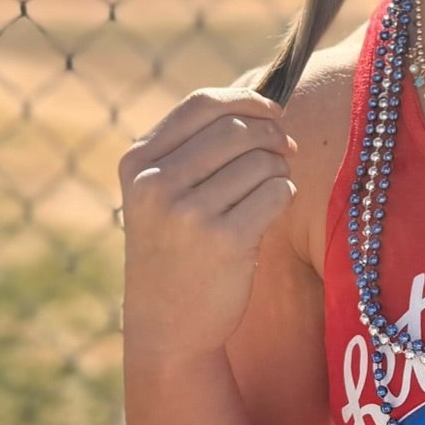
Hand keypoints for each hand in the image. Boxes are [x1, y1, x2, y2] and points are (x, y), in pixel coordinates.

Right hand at [119, 88, 298, 364]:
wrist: (166, 326)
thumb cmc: (175, 250)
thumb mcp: (161, 194)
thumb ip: (195, 148)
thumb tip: (263, 104)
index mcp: (138, 162)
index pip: (202, 103)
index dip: (247, 98)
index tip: (274, 111)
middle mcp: (156, 183)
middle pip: (236, 128)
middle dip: (272, 133)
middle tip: (287, 148)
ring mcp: (188, 213)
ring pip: (261, 160)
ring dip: (280, 167)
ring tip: (273, 185)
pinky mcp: (224, 240)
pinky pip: (276, 192)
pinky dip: (284, 193)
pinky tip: (272, 209)